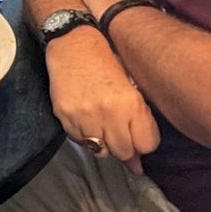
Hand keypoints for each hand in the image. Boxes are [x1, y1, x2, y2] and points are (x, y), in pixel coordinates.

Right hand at [46, 27, 159, 170]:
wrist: (73, 44)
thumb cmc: (108, 62)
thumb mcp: (131, 87)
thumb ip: (139, 123)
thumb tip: (137, 167)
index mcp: (131, 103)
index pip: (146, 145)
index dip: (143, 142)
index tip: (138, 134)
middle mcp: (108, 113)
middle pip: (122, 152)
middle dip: (124, 146)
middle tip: (119, 131)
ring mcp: (84, 116)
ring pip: (99, 151)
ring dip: (103, 142)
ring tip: (101, 123)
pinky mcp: (64, 116)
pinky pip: (79, 141)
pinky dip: (85, 135)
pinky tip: (86, 117)